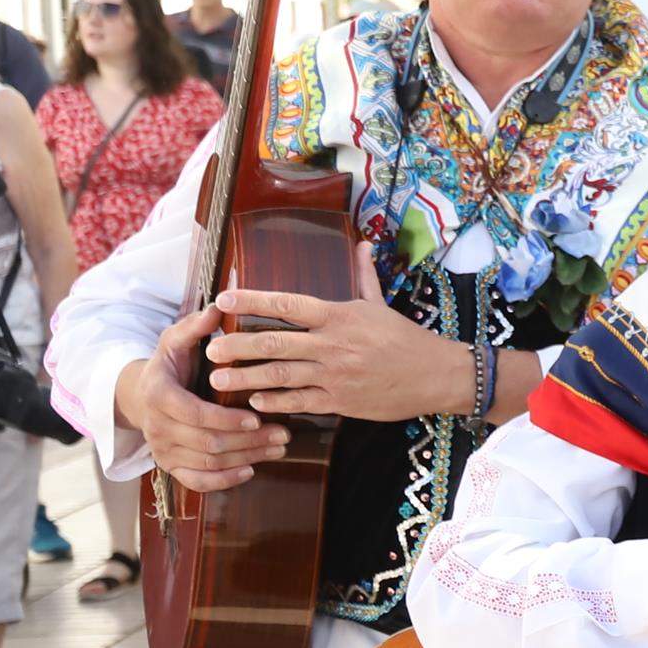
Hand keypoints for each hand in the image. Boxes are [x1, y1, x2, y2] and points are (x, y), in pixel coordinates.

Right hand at [114, 308, 287, 488]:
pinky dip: (225, 480)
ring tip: (279, 446)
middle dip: (249, 440)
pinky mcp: (170, 466)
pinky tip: (251, 470)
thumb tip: (219, 307)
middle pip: (207, 443)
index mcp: (158, 395)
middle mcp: (156, 427)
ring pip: (208, 463)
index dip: (227, 419)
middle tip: (284, 433)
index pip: (194, 414)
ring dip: (247, 457)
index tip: (258, 416)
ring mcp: (162, 450)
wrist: (143, 396)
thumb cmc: (170, 365)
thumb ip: (196, 326)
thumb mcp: (176, 340)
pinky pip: (197, 482)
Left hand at [209, 249, 468, 421]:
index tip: (222, 299)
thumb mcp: (382, 305)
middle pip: (274, 342)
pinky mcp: (342, 401)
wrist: (438, 376)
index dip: (251, 300)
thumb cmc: (407, 339)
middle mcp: (333, 344)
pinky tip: (255, 402)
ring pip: (280, 375)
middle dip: (237, 346)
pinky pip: (300, 402)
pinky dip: (275, 402)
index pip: (287, 303)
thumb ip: (364, 277)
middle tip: (210, 350)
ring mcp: (336, 375)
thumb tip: (363, 245)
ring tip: (219, 380)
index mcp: (339, 315)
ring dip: (246, 378)